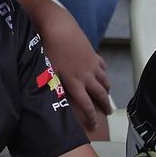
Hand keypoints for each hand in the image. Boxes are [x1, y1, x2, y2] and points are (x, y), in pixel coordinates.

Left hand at [33, 10, 112, 139]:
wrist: (60, 30)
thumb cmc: (50, 51)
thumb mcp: (48, 72)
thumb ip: (51, 87)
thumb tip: (49, 100)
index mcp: (75, 84)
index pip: (87, 106)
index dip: (91, 118)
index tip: (94, 126)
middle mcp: (87, 76)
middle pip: (101, 95)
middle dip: (105, 106)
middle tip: (107, 113)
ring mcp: (92, 65)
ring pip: (105, 81)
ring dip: (107, 90)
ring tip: (106, 95)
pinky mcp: (93, 54)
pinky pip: (102, 66)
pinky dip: (103, 72)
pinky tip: (102, 73)